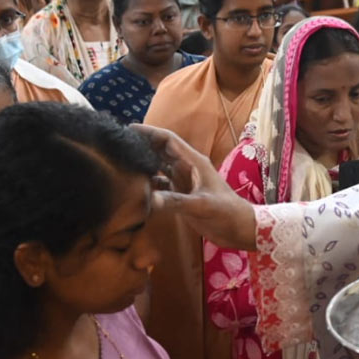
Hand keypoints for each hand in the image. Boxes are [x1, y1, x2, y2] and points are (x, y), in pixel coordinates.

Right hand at [131, 124, 256, 249]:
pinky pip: (163, 185)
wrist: (239, 229)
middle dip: (142, 146)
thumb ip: (176, 201)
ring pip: (160, 168)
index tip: (128, 129)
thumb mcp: (202, 205)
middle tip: (118, 147)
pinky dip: (150, 184)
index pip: (168, 140)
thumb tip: (149, 198)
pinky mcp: (183, 195)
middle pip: (161, 151)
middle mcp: (187, 168)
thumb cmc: (226, 212)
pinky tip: (137, 189)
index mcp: (194, 162)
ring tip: (122, 165)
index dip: (149, 133)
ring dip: (145, 165)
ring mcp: (185, 181)